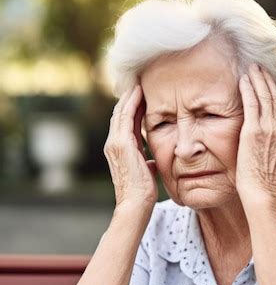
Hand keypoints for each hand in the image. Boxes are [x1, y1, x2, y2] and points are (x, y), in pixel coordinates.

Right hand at [104, 83, 158, 209]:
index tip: (142, 94)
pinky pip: (126, 116)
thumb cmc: (143, 193)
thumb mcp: (145, 172)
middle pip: (120, 113)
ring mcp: (115, 143)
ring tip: (139, 80)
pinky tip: (139, 91)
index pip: (125, 122)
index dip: (132, 107)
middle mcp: (113, 144)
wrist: (136, 204)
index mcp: (119, 149)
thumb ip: (146, 163)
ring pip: (121, 111)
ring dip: (130, 95)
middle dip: (129, 97)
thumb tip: (152, 161)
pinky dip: (132, 102)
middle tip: (139, 80)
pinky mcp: (121, 143)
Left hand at [236, 63, 275, 207]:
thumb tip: (268, 146)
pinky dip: (248, 89)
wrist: (263, 195)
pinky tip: (243, 80)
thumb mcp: (274, 165)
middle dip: (268, 81)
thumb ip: (273, 150)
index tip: (271, 83)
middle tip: (260, 68)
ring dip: (258, 80)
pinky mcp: (254, 131)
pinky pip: (251, 104)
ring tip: (252, 68)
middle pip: (275, 98)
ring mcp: (268, 129)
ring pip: (265, 97)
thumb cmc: (265, 187)